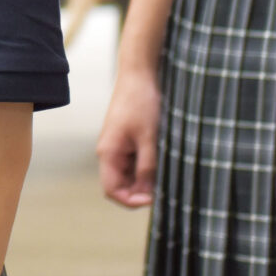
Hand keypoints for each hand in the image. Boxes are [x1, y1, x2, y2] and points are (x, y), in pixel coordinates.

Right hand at [96, 65, 161, 208]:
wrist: (139, 75)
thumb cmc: (140, 102)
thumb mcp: (149, 137)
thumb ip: (147, 166)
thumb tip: (148, 192)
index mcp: (108, 153)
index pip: (112, 190)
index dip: (131, 200)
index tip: (154, 198)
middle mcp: (110, 152)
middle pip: (121, 185)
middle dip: (141, 191)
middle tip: (166, 187)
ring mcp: (118, 147)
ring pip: (130, 175)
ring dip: (146, 179)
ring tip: (167, 172)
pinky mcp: (127, 140)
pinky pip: (135, 162)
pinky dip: (148, 166)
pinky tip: (164, 161)